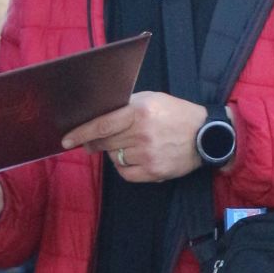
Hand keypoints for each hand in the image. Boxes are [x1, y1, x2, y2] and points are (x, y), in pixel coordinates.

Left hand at [62, 90, 204, 182]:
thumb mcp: (152, 99)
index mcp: (139, 111)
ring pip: (114, 157)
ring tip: (132, 145)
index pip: (101, 124)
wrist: (207, 135)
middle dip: (95, 143)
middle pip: (105, 143)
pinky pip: (124, 173)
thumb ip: (125, 106)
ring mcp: (147, 154)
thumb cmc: (176, 114)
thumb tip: (97, 119)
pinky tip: (134, 158)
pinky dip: (124, 167)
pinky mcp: (153, 172)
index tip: (66, 140)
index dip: (80, 133)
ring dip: (115, 153)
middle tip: (94, 142)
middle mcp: (142, 133)